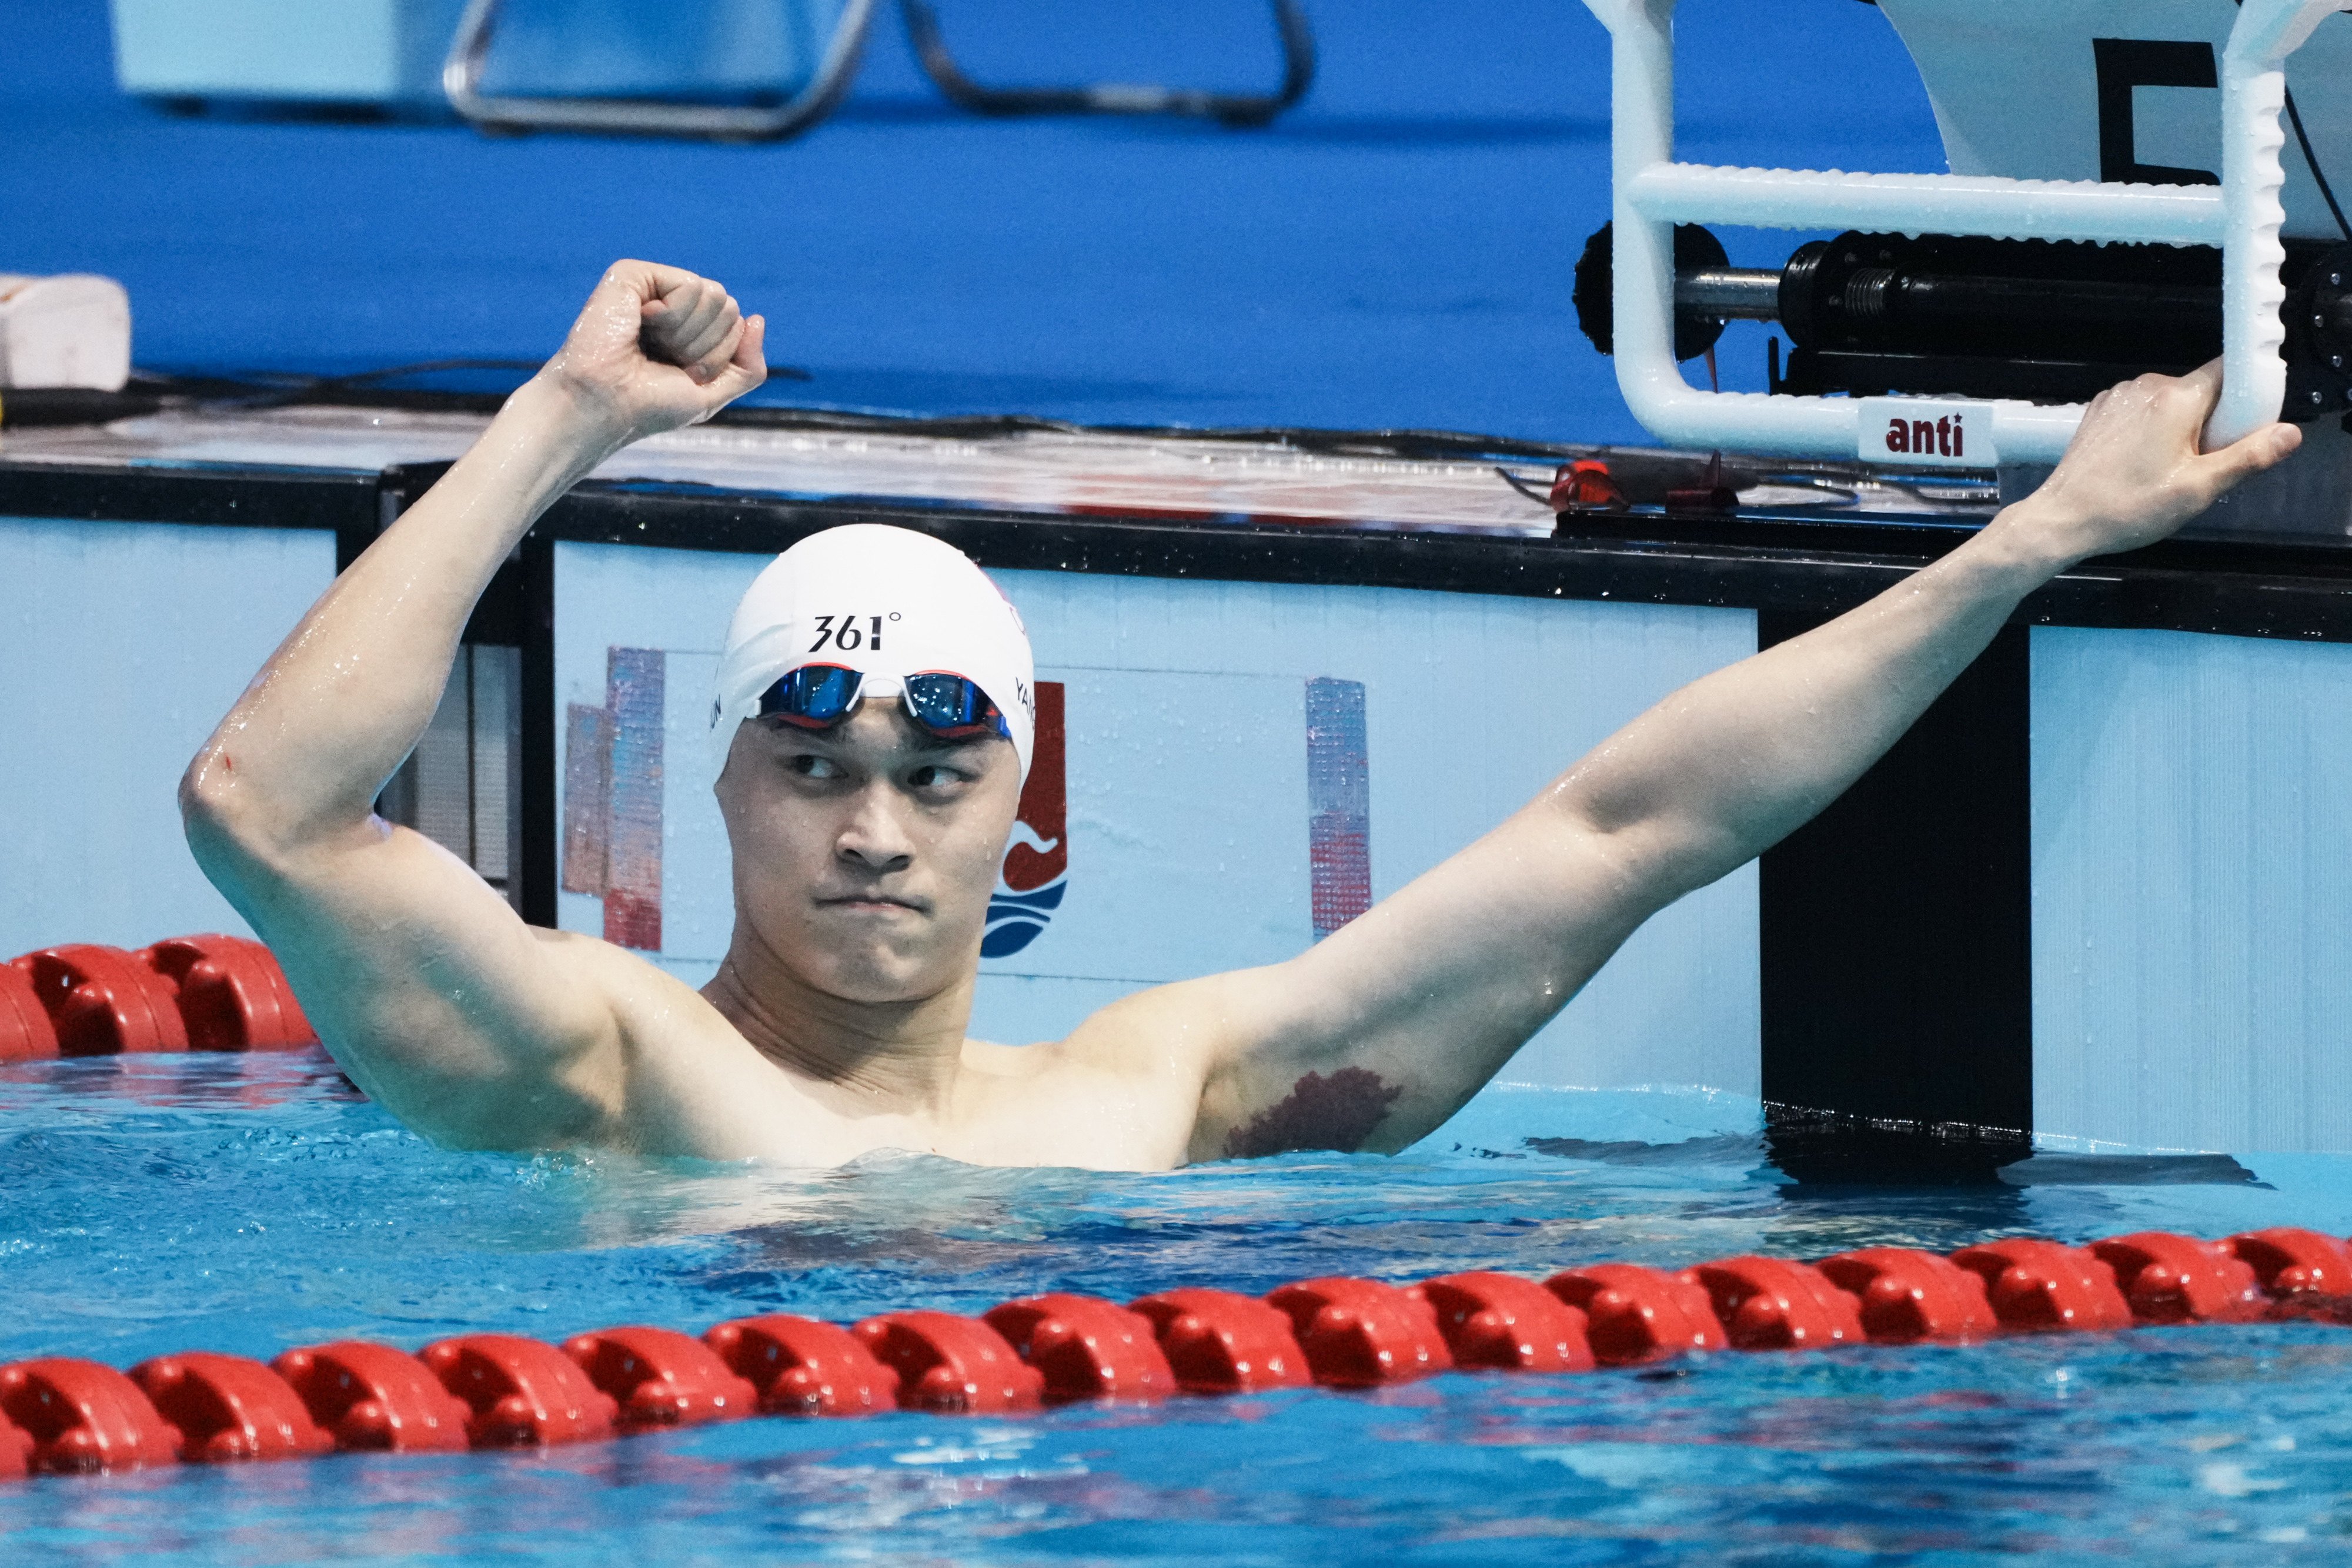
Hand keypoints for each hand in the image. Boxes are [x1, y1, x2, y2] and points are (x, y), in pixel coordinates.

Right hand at [537, 260, 766, 444]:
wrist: (605, 405)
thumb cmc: (649, 405)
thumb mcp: (712, 394)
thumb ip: (748, 366)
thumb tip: (757, 318)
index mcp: (689, 329)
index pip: (736, 325)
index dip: (717, 358)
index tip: (680, 373)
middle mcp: (672, 304)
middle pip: (729, 307)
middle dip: (705, 346)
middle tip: (664, 359)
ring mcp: (653, 286)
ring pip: (716, 295)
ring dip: (688, 335)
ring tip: (651, 344)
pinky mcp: (633, 275)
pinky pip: (690, 285)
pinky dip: (673, 316)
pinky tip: (641, 324)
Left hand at [2008, 360, 2300, 564]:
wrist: (2062, 520)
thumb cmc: (2127, 508)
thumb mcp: (2199, 489)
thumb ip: (2248, 457)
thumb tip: (2289, 433)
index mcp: (2176, 397)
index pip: (2230, 371)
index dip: (2247, 397)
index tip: (2246, 427)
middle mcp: (2147, 385)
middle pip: (2202, 391)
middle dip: (2213, 422)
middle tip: (2201, 464)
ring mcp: (2120, 396)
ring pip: (2172, 403)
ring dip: (2181, 429)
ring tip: (2166, 470)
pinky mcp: (2102, 410)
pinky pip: (2143, 411)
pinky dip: (2152, 431)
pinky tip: (2141, 464)